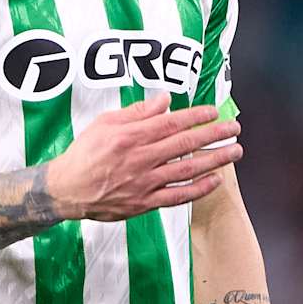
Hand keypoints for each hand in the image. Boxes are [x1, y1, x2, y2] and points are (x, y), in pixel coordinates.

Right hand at [45, 93, 241, 220]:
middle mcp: (142, 158)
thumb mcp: (105, 123)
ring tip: (234, 152)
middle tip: (234, 128)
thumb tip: (165, 100)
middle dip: (214, 134)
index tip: (213, 112)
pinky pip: (178, 196)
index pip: (171, 123)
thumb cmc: (85, 153)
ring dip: (214, 159)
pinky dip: (198, 189)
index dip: (196, 117)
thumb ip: (137, 112)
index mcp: (131, 136)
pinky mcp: (145, 202)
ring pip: (187, 170)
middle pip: (185, 144)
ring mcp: (145, 182)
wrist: (68, 188)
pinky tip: (215, 180)